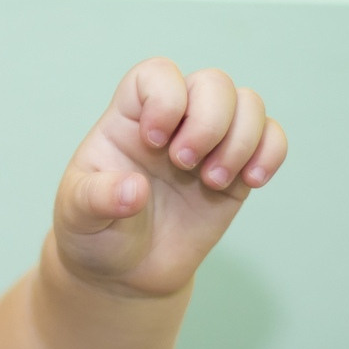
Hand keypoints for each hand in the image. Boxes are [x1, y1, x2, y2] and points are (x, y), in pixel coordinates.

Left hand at [53, 59, 287, 299]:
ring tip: (213, 182)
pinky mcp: (237, 172)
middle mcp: (174, 123)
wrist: (125, 274)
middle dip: (208, 122)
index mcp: (129, 119)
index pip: (157, 74)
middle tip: (184, 165)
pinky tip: (250, 182)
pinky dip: (270, 153)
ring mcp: (209, 144)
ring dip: (240, 140)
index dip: (165, 96)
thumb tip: (134, 189)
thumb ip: (96, 199)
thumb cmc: (96, 234)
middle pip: (212, 82)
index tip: (153, 140)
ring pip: (248, 103)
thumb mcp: (77, 217)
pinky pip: (271, 139)